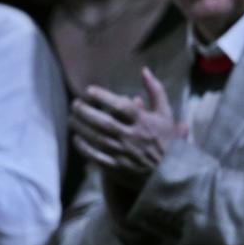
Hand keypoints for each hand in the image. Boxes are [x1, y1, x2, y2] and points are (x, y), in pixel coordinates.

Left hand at [71, 67, 186, 192]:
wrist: (172, 174)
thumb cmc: (167, 140)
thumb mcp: (166, 114)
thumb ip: (155, 91)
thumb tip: (144, 70)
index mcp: (144, 122)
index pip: (121, 107)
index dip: (103, 97)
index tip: (89, 90)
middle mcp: (132, 137)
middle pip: (104, 122)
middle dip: (86, 112)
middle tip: (75, 104)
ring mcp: (124, 154)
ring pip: (97, 139)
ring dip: (81, 127)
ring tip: (71, 118)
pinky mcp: (117, 169)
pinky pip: (96, 157)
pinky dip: (84, 148)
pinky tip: (76, 138)